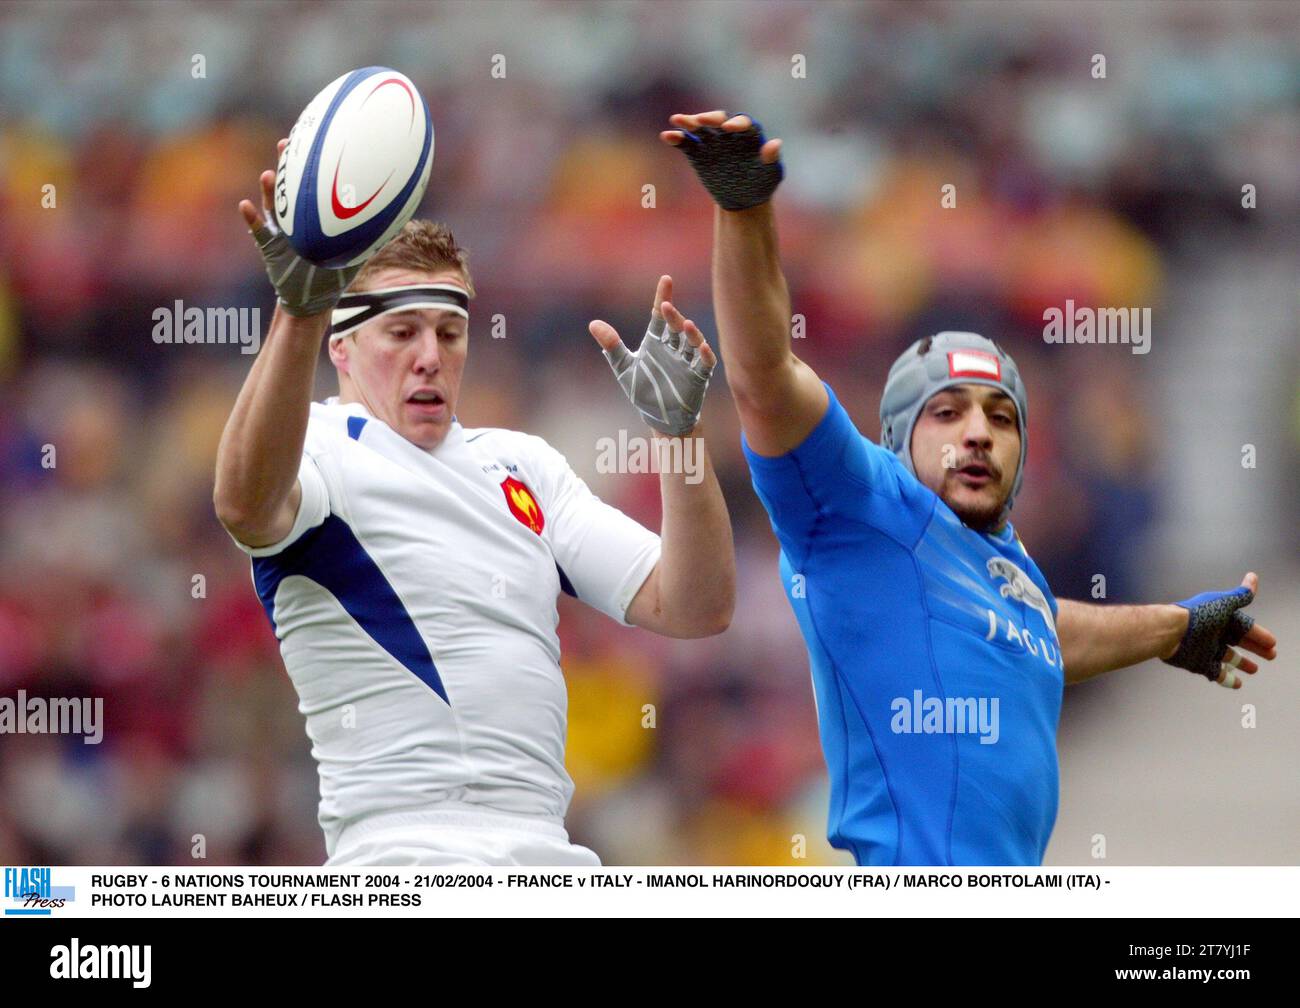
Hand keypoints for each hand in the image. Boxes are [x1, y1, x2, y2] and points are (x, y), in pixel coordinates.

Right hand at [238, 139, 362, 317]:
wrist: (312, 298)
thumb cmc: (332, 274)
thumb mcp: (353, 255)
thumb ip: (371, 239)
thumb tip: (400, 225)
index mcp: (314, 217)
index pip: (312, 186)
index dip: (313, 165)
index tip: (316, 142)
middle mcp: (295, 219)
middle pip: (290, 186)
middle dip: (287, 164)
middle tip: (286, 144)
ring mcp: (279, 231)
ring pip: (272, 205)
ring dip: (269, 190)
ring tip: (268, 175)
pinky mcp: (269, 247)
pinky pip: (257, 231)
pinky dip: (251, 219)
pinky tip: (245, 205)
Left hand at [590, 275, 716, 435]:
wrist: (658, 417)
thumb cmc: (643, 390)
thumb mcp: (624, 368)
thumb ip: (612, 345)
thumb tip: (593, 323)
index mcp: (656, 342)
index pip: (660, 316)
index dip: (663, 297)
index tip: (666, 280)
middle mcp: (674, 348)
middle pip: (676, 327)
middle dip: (673, 316)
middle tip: (666, 306)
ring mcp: (687, 362)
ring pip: (693, 342)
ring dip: (691, 333)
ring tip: (685, 325)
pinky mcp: (697, 377)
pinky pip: (705, 364)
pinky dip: (705, 355)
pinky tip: (702, 348)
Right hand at [659, 111, 783, 210]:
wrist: (743, 198)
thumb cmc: (761, 183)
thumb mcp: (770, 174)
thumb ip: (771, 159)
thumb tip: (775, 143)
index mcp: (749, 135)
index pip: (743, 124)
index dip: (736, 124)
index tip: (728, 128)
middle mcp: (729, 133)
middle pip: (719, 120)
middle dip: (710, 118)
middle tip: (702, 120)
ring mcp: (712, 141)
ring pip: (700, 127)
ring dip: (689, 122)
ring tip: (677, 119)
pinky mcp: (698, 152)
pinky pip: (686, 143)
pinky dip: (677, 138)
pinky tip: (666, 136)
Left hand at [1163, 572, 1277, 688]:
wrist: (1170, 631)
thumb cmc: (1198, 615)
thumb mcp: (1223, 603)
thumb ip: (1240, 595)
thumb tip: (1252, 578)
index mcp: (1221, 619)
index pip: (1245, 627)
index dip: (1259, 635)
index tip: (1272, 642)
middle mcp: (1215, 633)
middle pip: (1239, 642)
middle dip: (1255, 648)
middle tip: (1270, 655)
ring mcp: (1206, 649)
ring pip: (1228, 658)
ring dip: (1241, 663)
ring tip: (1254, 669)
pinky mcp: (1198, 663)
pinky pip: (1215, 672)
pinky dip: (1226, 678)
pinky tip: (1238, 683)